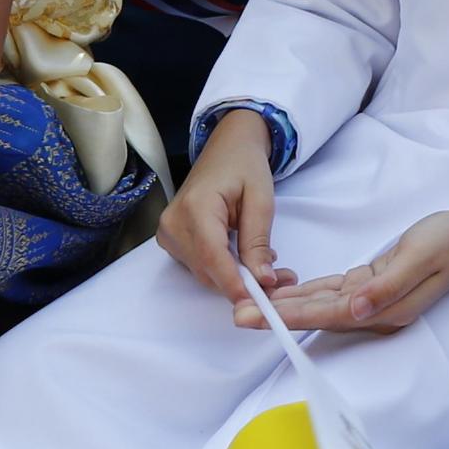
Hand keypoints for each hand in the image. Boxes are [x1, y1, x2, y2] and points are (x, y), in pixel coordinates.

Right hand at [159, 108, 286, 302]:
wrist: (227, 148)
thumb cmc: (244, 166)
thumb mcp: (261, 199)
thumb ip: (258, 241)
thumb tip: (263, 280)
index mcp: (195, 207)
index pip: (212, 257)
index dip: (234, 283)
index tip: (257, 301)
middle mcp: (173, 223)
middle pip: (207, 270)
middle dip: (243, 283)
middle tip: (280, 280)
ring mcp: (168, 233)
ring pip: (204, 273)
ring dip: (235, 277)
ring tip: (267, 266)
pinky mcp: (171, 239)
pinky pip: (199, 265)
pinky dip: (223, 268)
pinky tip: (244, 257)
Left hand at [263, 199, 448, 331]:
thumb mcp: (420, 256)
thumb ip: (388, 286)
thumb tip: (354, 311)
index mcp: (386, 310)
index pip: (327, 314)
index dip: (289, 315)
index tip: (256, 316)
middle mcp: (376, 311)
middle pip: (317, 314)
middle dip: (277, 315)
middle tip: (236, 313)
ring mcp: (374, 300)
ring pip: (321, 304)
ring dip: (286, 305)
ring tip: (250, 304)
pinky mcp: (373, 285)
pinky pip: (332, 292)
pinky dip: (307, 292)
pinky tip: (283, 292)